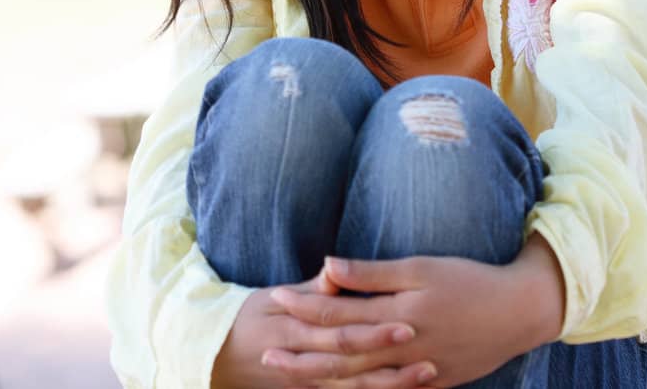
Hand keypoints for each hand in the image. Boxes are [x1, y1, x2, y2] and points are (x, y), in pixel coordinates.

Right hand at [212, 263, 434, 388]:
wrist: (217, 359)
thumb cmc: (250, 319)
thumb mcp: (274, 298)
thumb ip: (310, 290)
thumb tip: (336, 269)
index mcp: (294, 331)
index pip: (339, 332)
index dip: (373, 330)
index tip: (408, 321)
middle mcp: (304, 363)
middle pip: (352, 365)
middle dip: (390, 360)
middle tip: (428, 350)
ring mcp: (310, 384)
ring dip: (392, 384)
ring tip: (429, 372)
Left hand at [265, 240, 566, 388]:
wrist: (518, 313)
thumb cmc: (470, 281)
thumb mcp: (422, 267)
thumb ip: (374, 273)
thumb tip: (328, 266)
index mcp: (397, 314)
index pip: (339, 314)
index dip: (305, 307)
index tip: (276, 298)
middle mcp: (400, 348)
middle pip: (341, 356)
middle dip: (301, 355)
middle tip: (264, 356)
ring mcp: (414, 373)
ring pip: (357, 381)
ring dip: (320, 379)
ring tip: (290, 377)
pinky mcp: (428, 384)